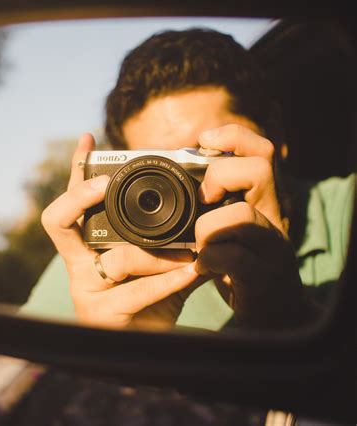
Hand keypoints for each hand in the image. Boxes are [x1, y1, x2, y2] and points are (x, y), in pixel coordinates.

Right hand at [41, 133, 201, 329]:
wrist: (149, 349)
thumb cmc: (154, 299)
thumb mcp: (162, 262)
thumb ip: (172, 237)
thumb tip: (202, 204)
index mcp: (89, 245)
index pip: (74, 202)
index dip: (76, 170)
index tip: (89, 139)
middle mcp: (79, 263)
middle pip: (59, 220)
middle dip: (80, 195)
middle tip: (106, 184)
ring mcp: (85, 289)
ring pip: (118, 258)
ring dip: (158, 255)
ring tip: (189, 255)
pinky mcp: (100, 315)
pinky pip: (137, 290)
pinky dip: (169, 281)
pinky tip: (192, 273)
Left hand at [195, 124, 313, 327]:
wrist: (275, 315)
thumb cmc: (242, 268)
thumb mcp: (231, 230)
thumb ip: (216, 206)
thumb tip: (177, 176)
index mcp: (265, 202)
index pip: (262, 152)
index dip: (233, 136)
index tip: (204, 140)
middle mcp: (275, 218)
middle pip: (260, 169)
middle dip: (220, 176)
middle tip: (203, 199)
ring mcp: (272, 249)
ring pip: (243, 214)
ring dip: (208, 226)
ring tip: (200, 242)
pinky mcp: (263, 278)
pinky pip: (235, 256)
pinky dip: (210, 258)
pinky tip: (203, 265)